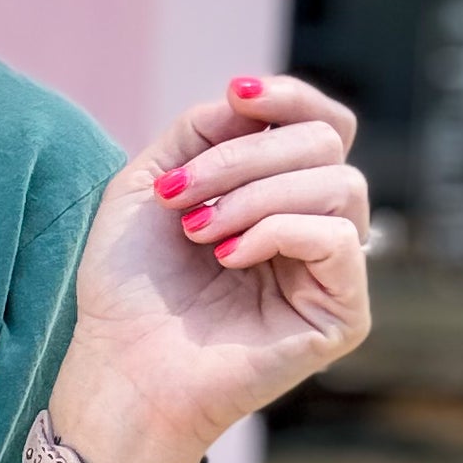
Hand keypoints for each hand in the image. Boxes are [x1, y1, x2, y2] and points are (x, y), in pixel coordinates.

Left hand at [51, 73, 370, 462]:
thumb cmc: (128, 288)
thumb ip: (201, 131)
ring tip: (199, 231)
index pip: (320, 125)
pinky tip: (228, 257)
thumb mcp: (149, 184)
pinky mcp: (342, 316)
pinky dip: (280, 231)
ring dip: (257, 194)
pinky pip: (342, 240)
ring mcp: (332, 273)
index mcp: (278, 196)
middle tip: (182, 196)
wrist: (119, 370)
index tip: (237, 92)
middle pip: (326, 144)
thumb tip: (249, 100)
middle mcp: (314, 229)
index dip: (290, 97)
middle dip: (246, 155)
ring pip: (340, 184)